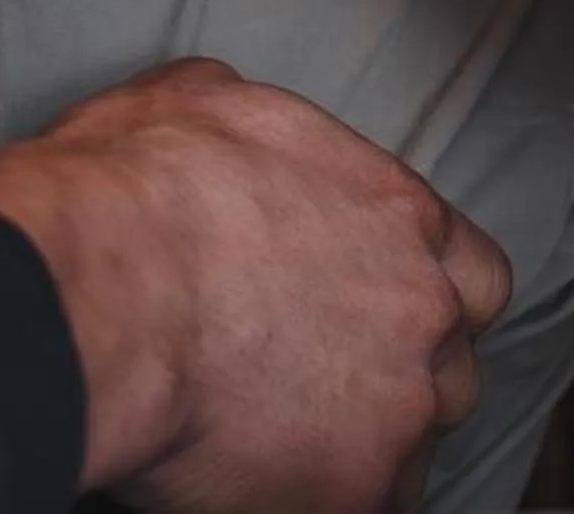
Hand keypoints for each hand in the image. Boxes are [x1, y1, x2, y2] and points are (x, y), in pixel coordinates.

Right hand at [0, 60, 510, 509]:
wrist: (99, 290)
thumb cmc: (135, 189)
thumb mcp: (201, 100)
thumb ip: (259, 131)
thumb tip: (236, 137)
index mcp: (401, 216)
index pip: (474, 274)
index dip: (432, 300)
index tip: (383, 319)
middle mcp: (424, 310)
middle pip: (450, 366)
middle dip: (401, 379)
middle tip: (322, 388)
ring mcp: (397, 406)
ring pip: (413, 447)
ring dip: (364, 448)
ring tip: (285, 447)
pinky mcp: (352, 489)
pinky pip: (367, 507)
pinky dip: (322, 501)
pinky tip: (267, 490)